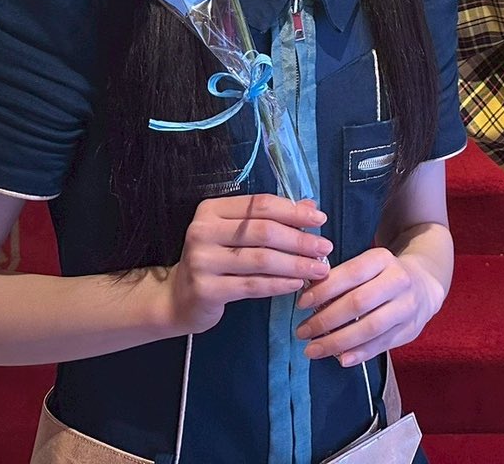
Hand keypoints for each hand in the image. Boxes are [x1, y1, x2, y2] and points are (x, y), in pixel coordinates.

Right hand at [165, 194, 332, 336]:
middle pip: (263, 231)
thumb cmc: (214, 261)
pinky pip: (253, 285)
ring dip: (296, 264)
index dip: (293, 211)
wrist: (178, 299)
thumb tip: (311, 205)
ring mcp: (202, 261)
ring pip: (261, 260)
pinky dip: (279, 284)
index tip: (320, 218)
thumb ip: (269, 219)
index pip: (259, 205)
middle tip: (325, 248)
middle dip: (300, 239)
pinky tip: (297, 284)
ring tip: (319, 269)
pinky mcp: (206, 289)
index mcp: (211, 210)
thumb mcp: (236, 234)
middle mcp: (202, 231)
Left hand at [293, 246, 443, 367]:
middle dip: (326, 320)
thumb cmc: (382, 275)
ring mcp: (406, 307)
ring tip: (313, 350)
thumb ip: (342, 278)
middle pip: (359, 303)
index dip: (325, 289)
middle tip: (302, 332)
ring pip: (370, 327)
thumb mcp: (367, 265)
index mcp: (383, 259)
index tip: (302, 303)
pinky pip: (381, 345)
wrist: (424, 285)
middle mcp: (398, 281)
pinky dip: (359, 354)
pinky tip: (340, 359)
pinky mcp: (409, 330)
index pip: (351, 273)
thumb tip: (308, 297)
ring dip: (338, 342)